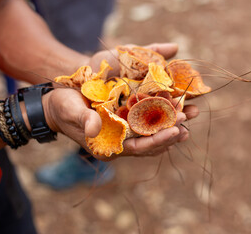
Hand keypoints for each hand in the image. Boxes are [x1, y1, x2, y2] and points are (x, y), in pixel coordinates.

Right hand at [42, 42, 197, 160]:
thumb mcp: (70, 110)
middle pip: (152, 142)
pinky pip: (150, 122)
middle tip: (189, 118)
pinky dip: (164, 115)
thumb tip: (94, 128)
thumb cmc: (62, 108)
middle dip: (172, 131)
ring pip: (155, 132)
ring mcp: (126, 132)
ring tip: (191, 112)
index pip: (139, 148)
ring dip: (173, 123)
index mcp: (110, 146)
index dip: (158, 141)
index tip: (176, 130)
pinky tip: (177, 106)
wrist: (59, 102)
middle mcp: (121, 142)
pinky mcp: (128, 120)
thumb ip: (82, 119)